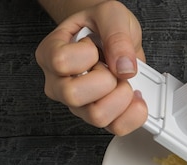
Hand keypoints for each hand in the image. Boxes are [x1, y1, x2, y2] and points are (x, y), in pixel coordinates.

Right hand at [35, 1, 146, 135]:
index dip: (87, 54)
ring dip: (120, 97)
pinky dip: (133, 114)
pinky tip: (134, 97)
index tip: (95, 47)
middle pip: (74, 95)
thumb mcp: (111, 15)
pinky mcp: (98, 118)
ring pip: (96, 116)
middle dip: (105, 79)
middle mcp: (59, 84)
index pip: (61, 62)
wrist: (113, 38)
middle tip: (111, 68)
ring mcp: (78, 105)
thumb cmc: (102, 27)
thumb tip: (124, 67)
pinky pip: (116, 127)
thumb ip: (117, 36)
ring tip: (122, 81)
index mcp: (51, 54)